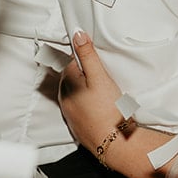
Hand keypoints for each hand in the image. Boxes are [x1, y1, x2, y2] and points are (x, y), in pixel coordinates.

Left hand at [59, 31, 129, 156]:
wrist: (114, 142)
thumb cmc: (107, 110)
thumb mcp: (99, 76)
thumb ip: (87, 54)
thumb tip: (77, 34)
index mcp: (67, 83)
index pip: (73, 62)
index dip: (87, 60)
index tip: (99, 64)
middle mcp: (64, 98)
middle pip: (75, 77)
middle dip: (88, 75)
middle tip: (105, 79)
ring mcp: (69, 112)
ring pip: (78, 93)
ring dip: (88, 91)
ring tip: (106, 94)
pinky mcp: (77, 124)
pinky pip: (81, 108)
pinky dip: (90, 105)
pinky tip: (102, 108)